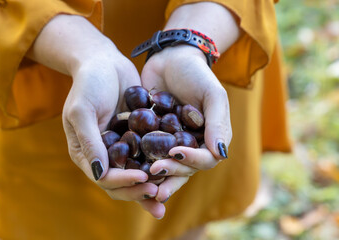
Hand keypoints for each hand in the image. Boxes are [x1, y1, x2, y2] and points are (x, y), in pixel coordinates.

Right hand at [27, 15, 164, 217]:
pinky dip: (158, 165)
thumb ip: (90, 142)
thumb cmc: (88, 84)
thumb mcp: (82, 111)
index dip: (123, 182)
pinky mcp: (137, 137)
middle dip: (138, 191)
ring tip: (166, 194)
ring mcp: (121, 147)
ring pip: (136, 174)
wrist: (105, 61)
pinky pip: (147, 156)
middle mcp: (103, 155)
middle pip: (121, 183)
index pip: (104, 178)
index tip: (143, 178)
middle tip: (158, 194)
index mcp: (86, 153)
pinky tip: (174, 170)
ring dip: (150, 185)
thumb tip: (99, 174)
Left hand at [141, 45, 231, 202]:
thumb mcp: (212, 94)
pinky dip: (139, 162)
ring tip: (141, 181)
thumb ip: (217, 124)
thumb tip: (220, 155)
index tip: (174, 152)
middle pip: (183, 169)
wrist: (170, 58)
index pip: (205, 159)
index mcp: (209, 139)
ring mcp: (170, 143)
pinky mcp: (151, 137)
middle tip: (153, 172)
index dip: (191, 161)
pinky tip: (127, 167)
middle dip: (170, 173)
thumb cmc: (196, 74)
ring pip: (165, 166)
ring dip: (155, 175)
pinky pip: (146, 153)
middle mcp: (191, 145)